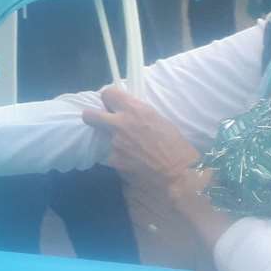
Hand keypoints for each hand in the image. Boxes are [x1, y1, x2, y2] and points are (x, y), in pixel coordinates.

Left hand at [80, 86, 201, 190]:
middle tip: (101, 123)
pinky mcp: (114, 161)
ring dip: (112, 142)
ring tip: (130, 152)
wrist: (180, 176)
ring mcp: (114, 143)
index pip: (108, 94)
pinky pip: (111, 157)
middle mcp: (120, 124)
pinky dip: (119, 160)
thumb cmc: (178, 148)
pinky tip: (132, 164)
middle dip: (93, 118)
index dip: (109, 100)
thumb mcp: (161, 122)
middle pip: (90, 115)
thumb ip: (140, 116)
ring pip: (103, 139)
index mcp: (135, 111)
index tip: (112, 105)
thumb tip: (128, 115)